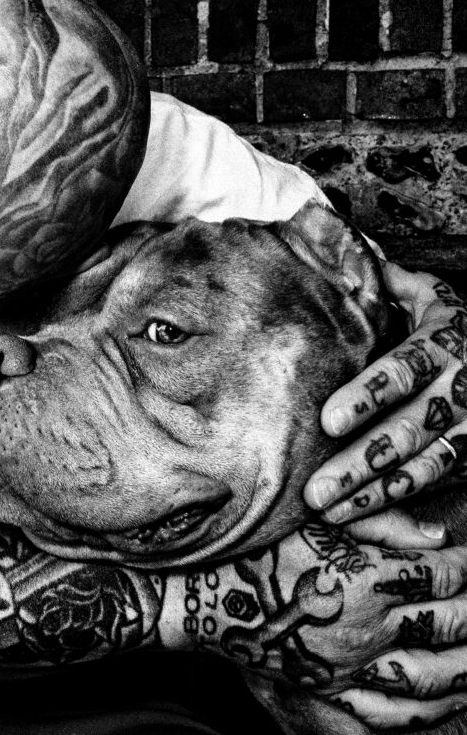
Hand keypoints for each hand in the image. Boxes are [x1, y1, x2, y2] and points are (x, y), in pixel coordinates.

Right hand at [188, 524, 466, 728]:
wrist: (203, 596)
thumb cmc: (254, 549)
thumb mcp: (312, 518)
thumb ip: (377, 521)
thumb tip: (436, 536)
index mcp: (366, 576)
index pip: (441, 574)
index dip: (464, 565)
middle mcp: (368, 625)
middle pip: (449, 625)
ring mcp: (352, 664)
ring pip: (432, 677)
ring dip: (466, 668)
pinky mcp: (331, 689)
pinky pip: (392, 712)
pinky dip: (427, 711)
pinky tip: (443, 702)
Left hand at [304, 264, 466, 522]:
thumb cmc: (457, 327)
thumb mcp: (434, 297)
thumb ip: (393, 285)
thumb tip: (352, 255)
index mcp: (442, 344)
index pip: (402, 372)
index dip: (366, 397)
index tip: (327, 421)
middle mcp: (458, 389)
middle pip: (407, 430)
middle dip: (360, 461)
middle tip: (316, 487)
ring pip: (421, 465)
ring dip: (373, 491)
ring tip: (326, 507)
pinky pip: (435, 481)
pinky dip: (396, 501)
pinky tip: (356, 513)